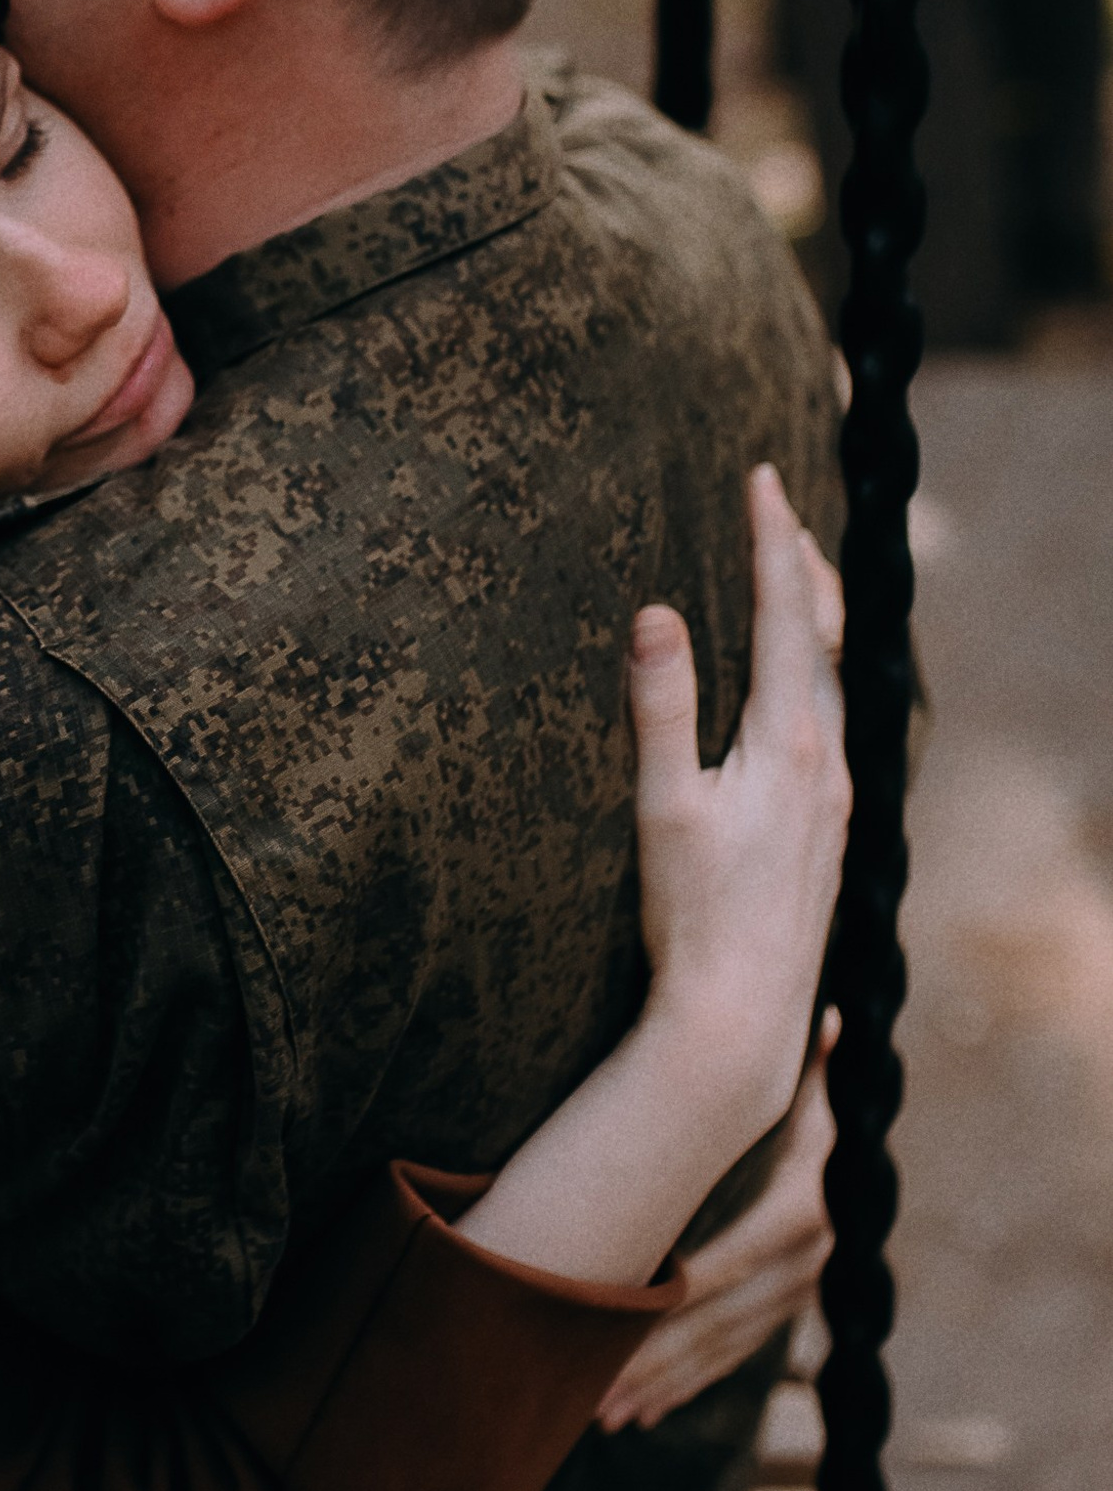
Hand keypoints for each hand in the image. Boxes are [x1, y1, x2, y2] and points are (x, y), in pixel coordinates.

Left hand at [597, 1017, 836, 1430]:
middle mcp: (806, 1267)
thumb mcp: (812, 1092)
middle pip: (711, 1324)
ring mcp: (799, 1298)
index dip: (659, 1304)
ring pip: (720, 1351)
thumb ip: (810, 1066)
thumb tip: (823, 1014)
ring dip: (661, 1384)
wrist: (860, 1163)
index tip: (602, 1328)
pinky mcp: (787, 1316)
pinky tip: (644, 1413)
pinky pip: (734, 1357)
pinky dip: (688, 1385)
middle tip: (585, 1393)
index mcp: (800, 1215)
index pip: (717, 1269)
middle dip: (648, 1360)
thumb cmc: (814, 1113)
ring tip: (601, 1416)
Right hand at [628, 464, 846, 1134]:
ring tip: (794, 574)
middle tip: (778, 504)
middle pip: (822, 636)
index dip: (771, 540)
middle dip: (801, 563)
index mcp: (790, 741)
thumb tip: (653, 610)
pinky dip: (813, 671)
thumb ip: (659, 704)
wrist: (741, 1013)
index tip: (760, 477)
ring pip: (832, 679)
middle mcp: (829, 761)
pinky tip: (798, 688)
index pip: (783, 614)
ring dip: (811, 617)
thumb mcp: (662, 802)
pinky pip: (831, 720)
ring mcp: (837, 797)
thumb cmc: (691, 911)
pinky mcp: (828, 828)